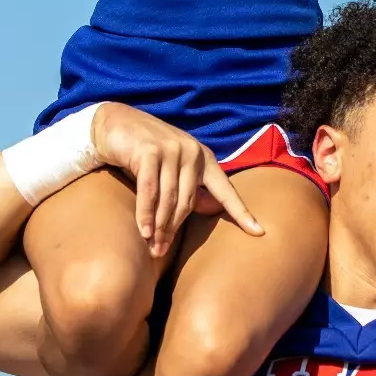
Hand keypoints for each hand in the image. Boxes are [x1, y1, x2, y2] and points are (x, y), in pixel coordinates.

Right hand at [91, 104, 264, 254]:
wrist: (115, 124)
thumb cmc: (145, 151)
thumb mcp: (172, 169)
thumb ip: (191, 187)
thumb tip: (212, 208)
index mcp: (204, 158)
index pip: (226, 190)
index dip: (241, 212)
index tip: (259, 232)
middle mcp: (192, 152)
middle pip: (188, 203)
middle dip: (174, 230)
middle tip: (161, 252)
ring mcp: (172, 150)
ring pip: (169, 200)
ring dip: (160, 227)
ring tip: (153, 248)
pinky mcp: (150, 152)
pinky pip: (150, 191)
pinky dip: (146, 214)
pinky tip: (144, 232)